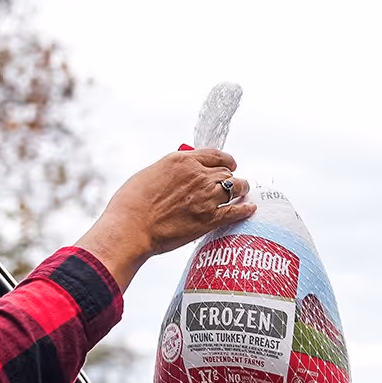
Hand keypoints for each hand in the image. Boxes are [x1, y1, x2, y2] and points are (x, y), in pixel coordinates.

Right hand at [77, 150, 254, 282]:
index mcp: (182, 161)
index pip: (213, 155)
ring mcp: (206, 197)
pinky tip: (250, 208)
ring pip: (235, 187)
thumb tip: (179, 175)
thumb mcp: (150, 174)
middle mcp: (198, 175)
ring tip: (244, 192)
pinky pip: (236, 211)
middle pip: (225, 172)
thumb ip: (170, 172)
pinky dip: (245, 209)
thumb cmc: (131, 203)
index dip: (225, 160)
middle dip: (230, 177)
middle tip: (233, 183)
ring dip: (241, 189)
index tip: (229, 163)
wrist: (131, 228)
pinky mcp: (209, 219)